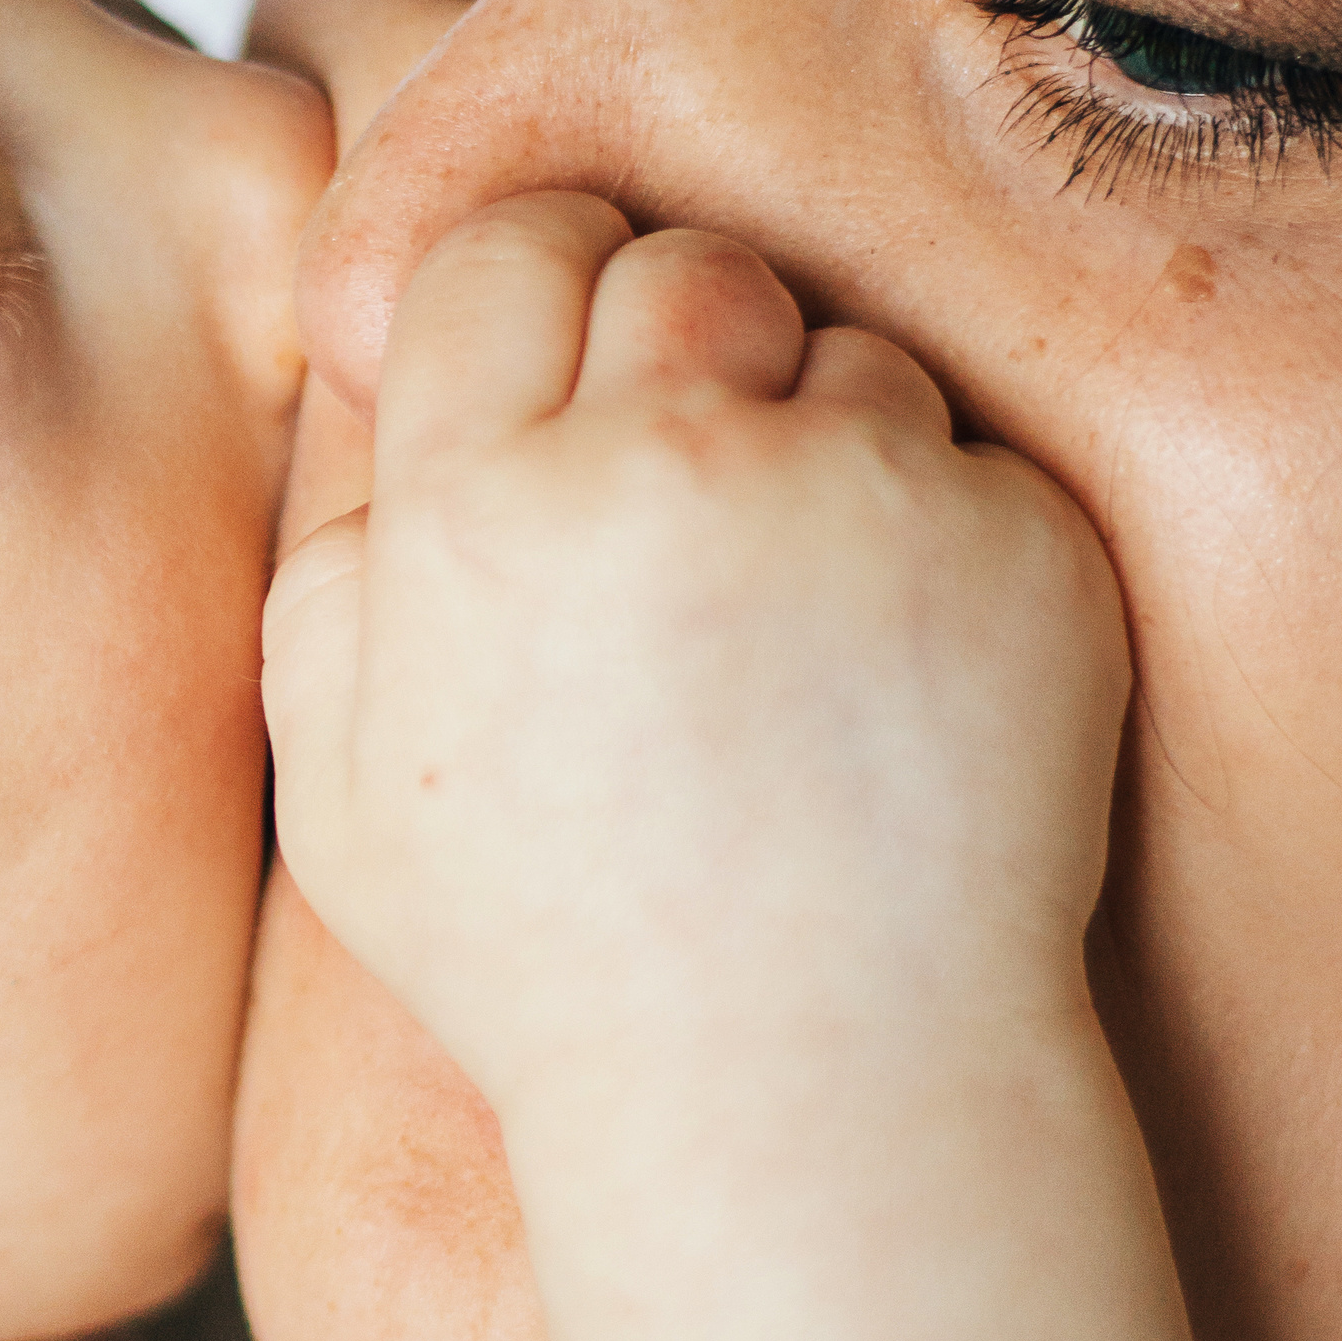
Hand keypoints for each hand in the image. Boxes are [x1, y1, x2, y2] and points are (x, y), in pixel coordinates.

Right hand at [262, 194, 1129, 1127]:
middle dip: (681, 346)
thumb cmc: (559, 966)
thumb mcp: (346, 809)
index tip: (565, 372)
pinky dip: (944, 544)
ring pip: (842, 351)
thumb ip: (327, 594)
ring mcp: (857, 495)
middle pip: (679, 265)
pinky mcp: (1014, 545)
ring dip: (820, 443)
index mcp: (476, 513)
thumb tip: (383, 440)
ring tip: (794, 633)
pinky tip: (895, 689)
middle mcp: (664, 468)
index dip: (533, 293)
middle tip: (686, 490)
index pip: (503, 249)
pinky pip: (970, 461)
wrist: (810, 1091)